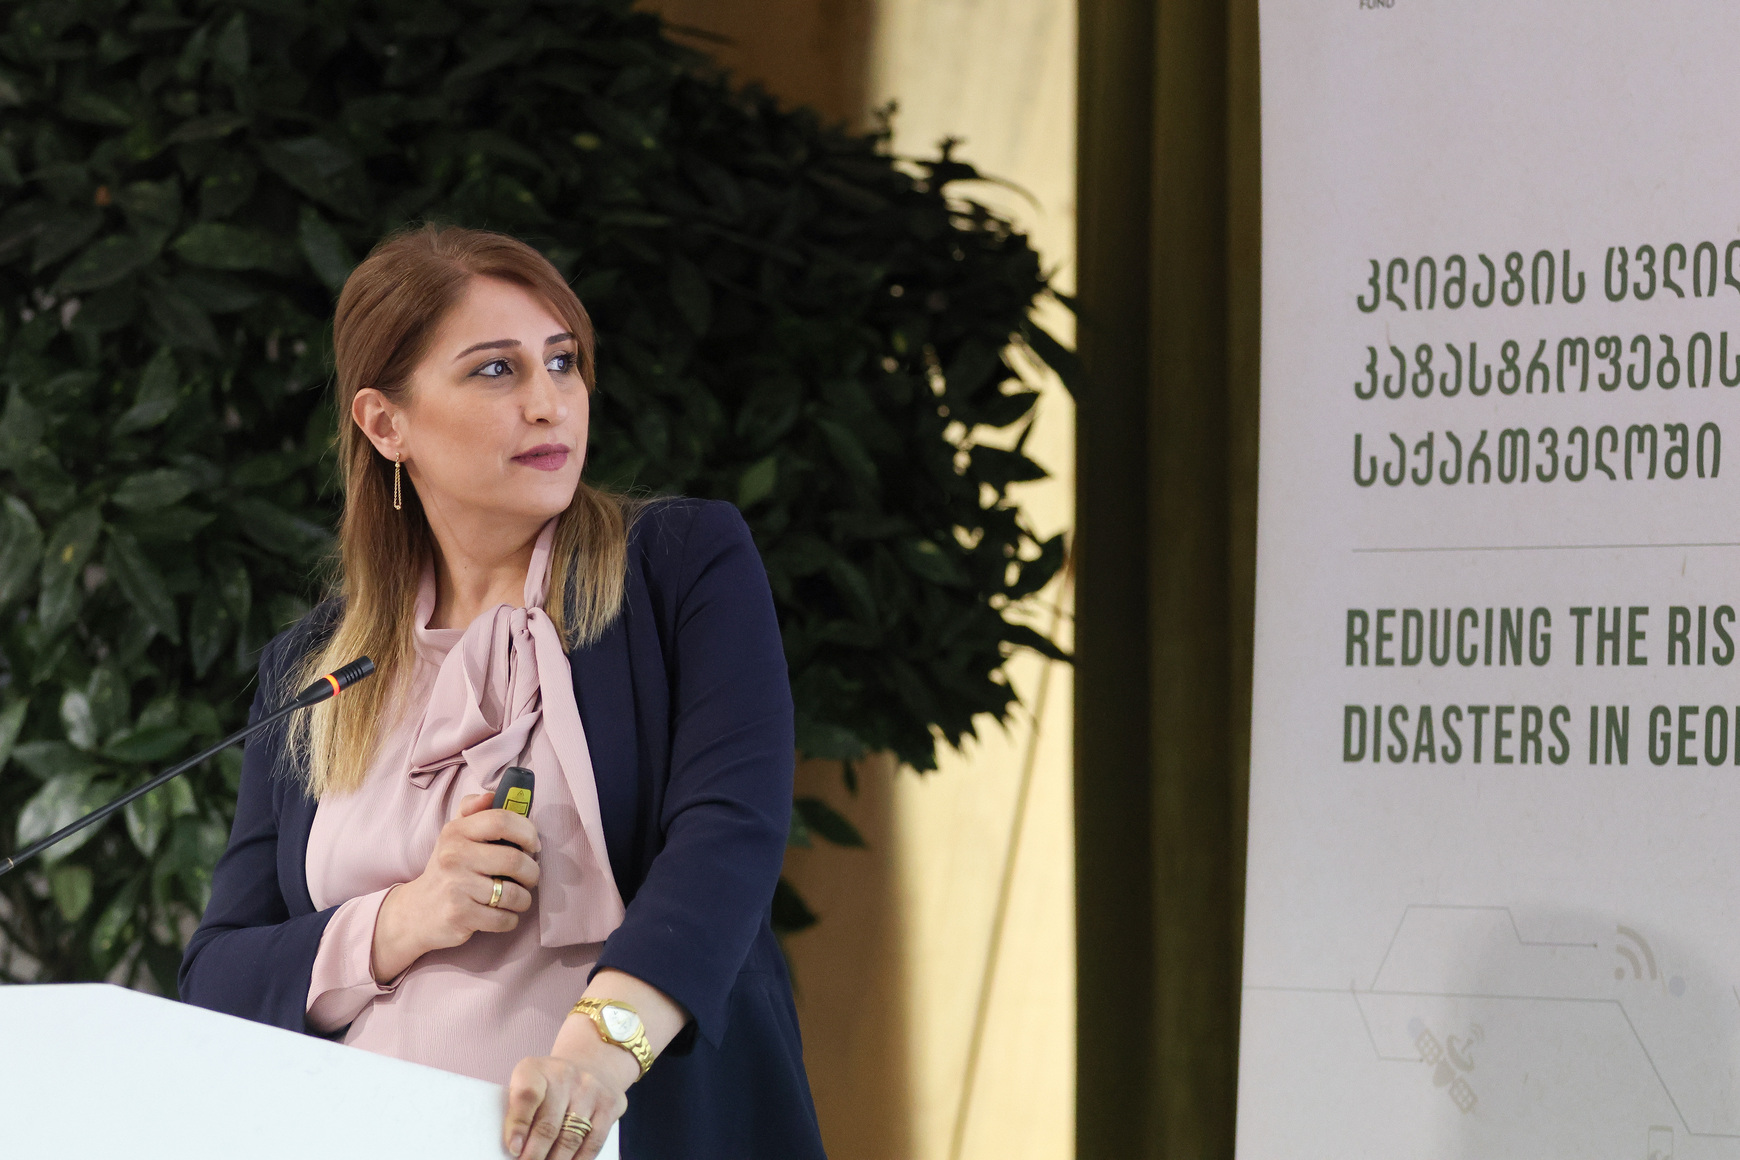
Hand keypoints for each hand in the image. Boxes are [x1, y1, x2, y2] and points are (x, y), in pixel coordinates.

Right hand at [372, 792, 540, 981]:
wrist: (415, 912)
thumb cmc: (447, 869)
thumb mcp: (453, 835)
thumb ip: (473, 810)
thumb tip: (492, 794)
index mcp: (456, 832)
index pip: (502, 820)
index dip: (527, 831)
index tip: (533, 845)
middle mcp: (454, 856)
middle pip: (514, 860)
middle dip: (532, 872)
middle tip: (530, 877)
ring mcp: (456, 887)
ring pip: (514, 893)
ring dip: (524, 898)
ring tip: (517, 897)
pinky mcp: (460, 915)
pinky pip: (504, 919)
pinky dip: (511, 919)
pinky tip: (502, 914)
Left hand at [502, 1013, 634, 1159]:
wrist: (591, 1066)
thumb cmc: (550, 1085)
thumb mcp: (527, 1086)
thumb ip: (517, 1112)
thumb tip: (515, 1148)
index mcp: (536, 1069)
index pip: (527, 1095)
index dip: (518, 1125)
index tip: (514, 1149)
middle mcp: (565, 1075)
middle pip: (549, 1124)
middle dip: (535, 1155)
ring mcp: (590, 1089)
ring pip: (571, 1137)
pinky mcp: (610, 1104)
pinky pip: (594, 1142)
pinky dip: (579, 1159)